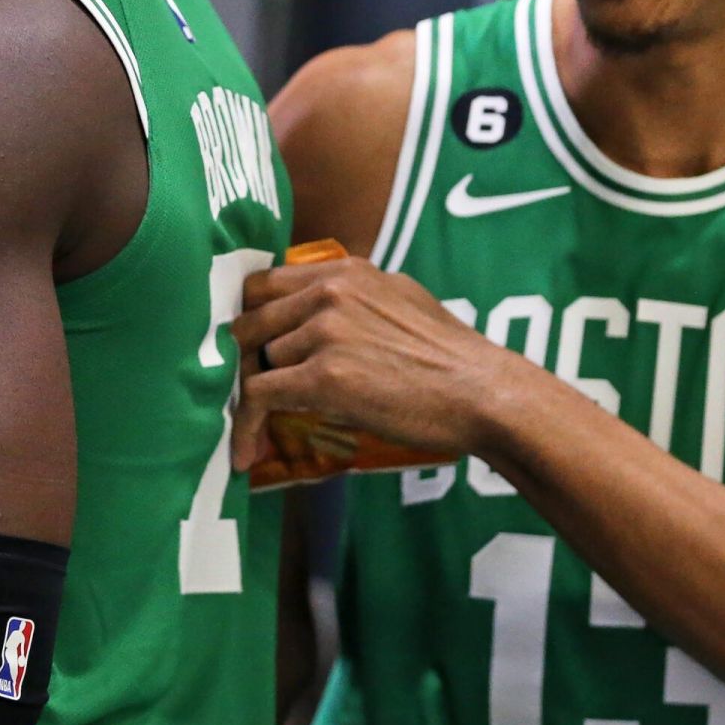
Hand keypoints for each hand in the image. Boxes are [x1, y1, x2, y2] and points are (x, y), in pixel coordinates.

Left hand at [230, 258, 515, 470]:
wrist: (481, 393)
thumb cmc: (450, 356)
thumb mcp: (400, 298)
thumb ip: (353, 296)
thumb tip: (315, 311)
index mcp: (346, 271)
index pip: (266, 283)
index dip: (248, 317)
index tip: (243, 347)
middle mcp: (329, 291)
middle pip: (251, 321)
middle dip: (243, 360)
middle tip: (245, 392)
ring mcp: (325, 331)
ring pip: (258, 362)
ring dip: (259, 394)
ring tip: (261, 425)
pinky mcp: (323, 376)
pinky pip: (258, 398)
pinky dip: (244, 427)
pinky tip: (243, 453)